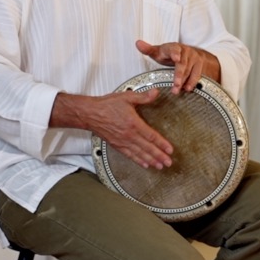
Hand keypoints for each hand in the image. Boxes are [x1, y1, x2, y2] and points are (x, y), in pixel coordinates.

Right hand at [54, 89, 174, 169]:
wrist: (89, 114)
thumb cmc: (106, 105)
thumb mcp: (126, 97)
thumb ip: (142, 97)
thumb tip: (155, 92)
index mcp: (133, 123)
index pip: (151, 136)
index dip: (162, 144)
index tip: (170, 150)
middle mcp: (129, 135)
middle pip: (147, 148)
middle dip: (159, 156)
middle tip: (169, 163)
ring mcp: (122, 141)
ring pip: (139, 154)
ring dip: (151, 161)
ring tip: (160, 166)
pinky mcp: (116, 145)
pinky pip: (129, 155)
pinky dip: (138, 160)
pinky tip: (144, 164)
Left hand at [135, 38, 219, 93]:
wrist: (189, 53)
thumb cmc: (169, 54)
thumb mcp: (159, 51)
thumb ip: (148, 49)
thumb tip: (137, 43)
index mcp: (173, 47)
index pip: (174, 49)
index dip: (175, 53)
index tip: (176, 58)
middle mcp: (185, 51)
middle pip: (182, 63)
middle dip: (179, 75)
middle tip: (176, 85)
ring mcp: (194, 57)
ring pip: (189, 70)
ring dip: (184, 81)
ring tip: (177, 91)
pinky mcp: (200, 64)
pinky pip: (197, 74)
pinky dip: (192, 82)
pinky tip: (188, 89)